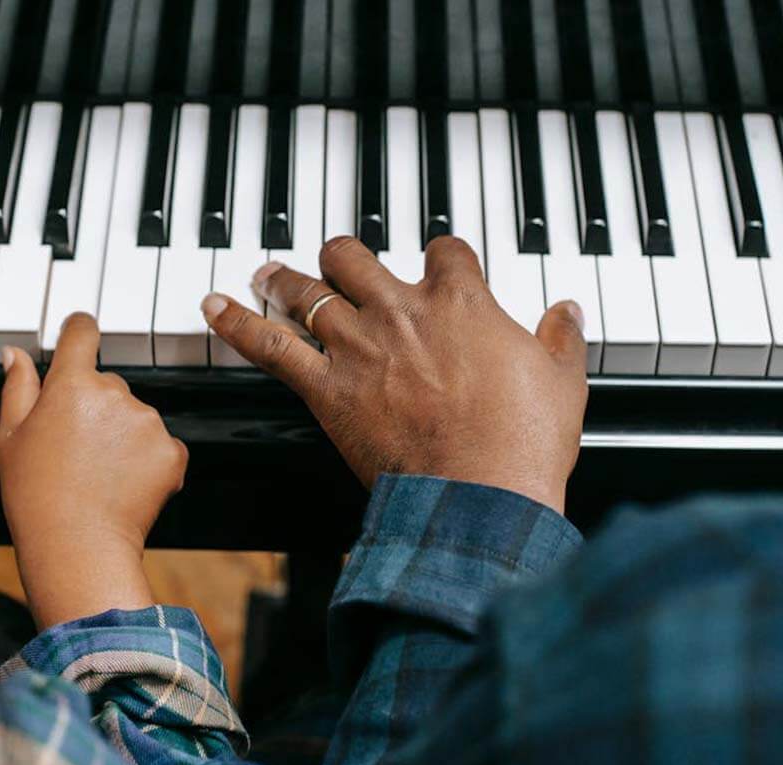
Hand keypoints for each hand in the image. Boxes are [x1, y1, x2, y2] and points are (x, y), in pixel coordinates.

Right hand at [0, 313, 187, 627]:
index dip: (79, 332)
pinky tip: (122, 482)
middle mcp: (116, 393)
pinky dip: (146, 459)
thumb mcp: (11, 437)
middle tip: (73, 446)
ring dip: (121, 433)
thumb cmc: (36, 496)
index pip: (82, 331)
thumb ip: (18, 387)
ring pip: (135, 414)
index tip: (78, 335)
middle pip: (108, 382)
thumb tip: (18, 354)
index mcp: (71, 384)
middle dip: (94, 404)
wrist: (78, 546)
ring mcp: (148, 422)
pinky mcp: (173, 451)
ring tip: (96, 470)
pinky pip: (160, 444)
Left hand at [202, 236, 586, 512]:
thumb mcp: (562, 382)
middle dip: (344, 256)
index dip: (440, 256)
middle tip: (336, 262)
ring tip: (268, 272)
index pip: (444, 251)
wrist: (480, 495)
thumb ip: (560, 339)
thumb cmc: (523, 444)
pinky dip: (237, 323)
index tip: (440, 265)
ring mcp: (360, 346)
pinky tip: (214, 305)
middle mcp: (403, 311)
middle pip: (358, 257)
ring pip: (309, 291)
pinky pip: (269, 345)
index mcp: (462, 302)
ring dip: (285, 278)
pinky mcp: (327, 389)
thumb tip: (568, 311)